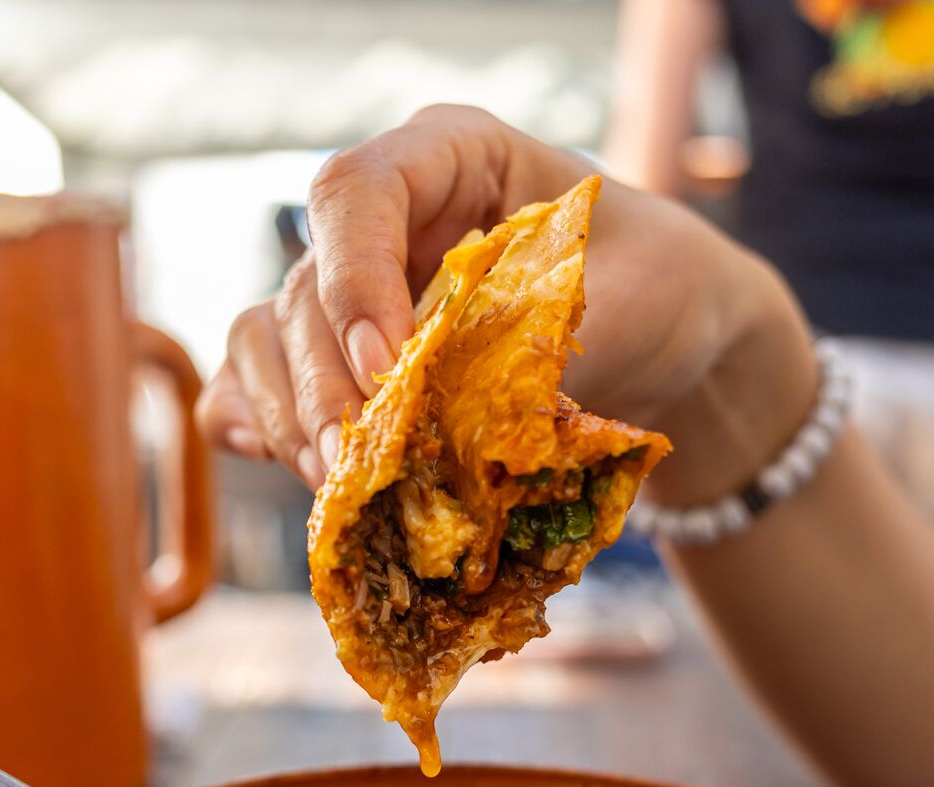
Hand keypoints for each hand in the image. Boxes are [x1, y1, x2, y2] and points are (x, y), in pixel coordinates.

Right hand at [194, 105, 816, 499]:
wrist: (676, 335)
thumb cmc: (657, 288)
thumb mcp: (619, 301)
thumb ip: (530, 344)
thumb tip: (445, 419)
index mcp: (452, 156)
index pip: (356, 193)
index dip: (353, 280)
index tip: (388, 364)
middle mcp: (389, 218)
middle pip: (303, 288)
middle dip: (321, 384)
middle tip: (352, 463)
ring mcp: (357, 288)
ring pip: (269, 338)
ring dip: (289, 415)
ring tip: (337, 483)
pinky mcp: (346, 356)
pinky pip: (264, 380)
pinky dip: (257, 421)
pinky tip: (269, 459)